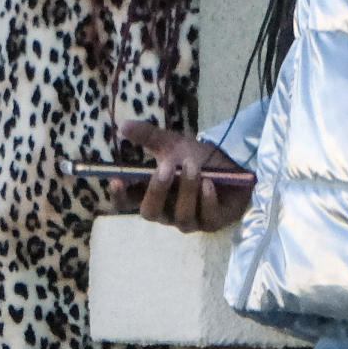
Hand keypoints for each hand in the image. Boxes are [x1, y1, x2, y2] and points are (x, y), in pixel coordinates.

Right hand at [114, 119, 253, 232]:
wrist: (232, 163)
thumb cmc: (197, 157)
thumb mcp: (172, 144)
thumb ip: (148, 136)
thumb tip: (122, 125)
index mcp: (153, 194)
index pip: (128, 202)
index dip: (119, 196)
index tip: (116, 180)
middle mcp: (167, 211)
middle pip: (150, 213)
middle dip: (157, 191)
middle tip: (166, 167)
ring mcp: (190, 220)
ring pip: (181, 216)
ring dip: (186, 189)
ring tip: (193, 166)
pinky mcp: (212, 223)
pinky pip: (206, 218)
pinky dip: (206, 200)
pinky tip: (209, 183)